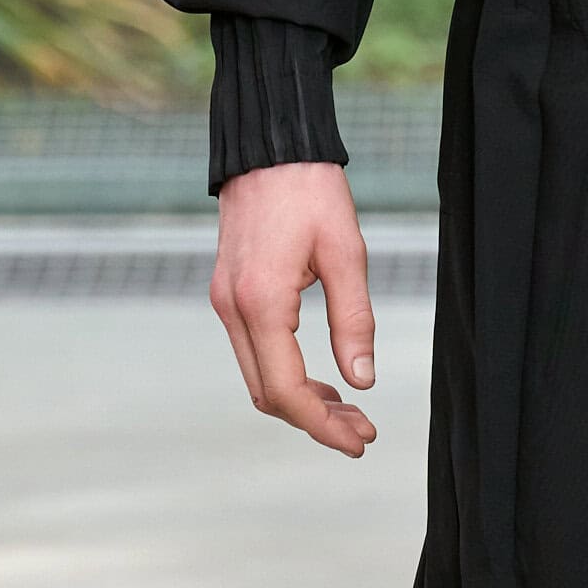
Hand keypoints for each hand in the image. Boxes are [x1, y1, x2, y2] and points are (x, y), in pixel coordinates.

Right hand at [210, 163, 378, 457]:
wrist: (268, 146)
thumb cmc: (311, 191)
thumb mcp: (347, 255)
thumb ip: (354, 322)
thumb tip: (361, 381)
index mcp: (260, 303)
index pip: (286, 391)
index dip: (323, 426)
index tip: (359, 441)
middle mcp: (233, 308)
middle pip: (268, 395)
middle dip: (315, 422)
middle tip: (362, 431)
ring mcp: (225, 302)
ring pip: (259, 378)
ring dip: (302, 402)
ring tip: (350, 411)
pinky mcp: (230, 294)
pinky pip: (254, 353)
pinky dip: (287, 376)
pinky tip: (323, 381)